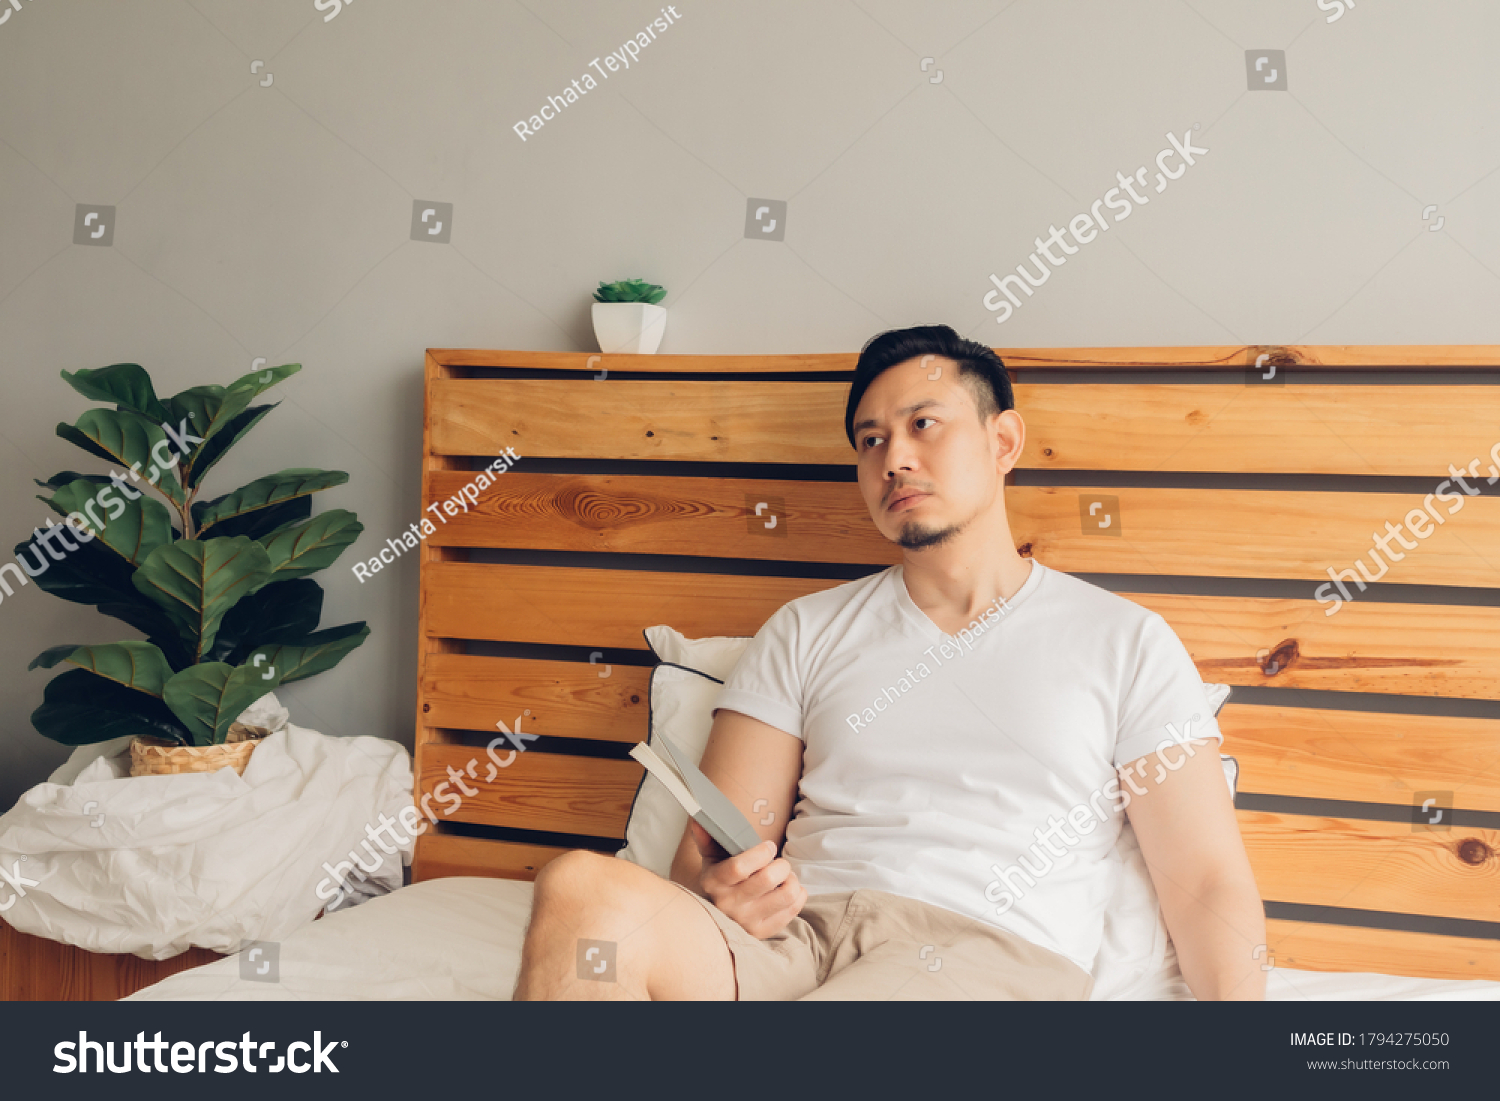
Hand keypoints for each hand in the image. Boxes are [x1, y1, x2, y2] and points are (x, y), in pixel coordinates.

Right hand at [688, 819, 806, 939]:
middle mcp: (728, 905)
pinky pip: (792, 910)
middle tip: (778, 863)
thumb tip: (698, 820)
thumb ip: (707, 838)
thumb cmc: (720, 879)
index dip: (760, 853)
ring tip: (784, 877)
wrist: (718, 913)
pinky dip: (797, 894)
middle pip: (767, 879)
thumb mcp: (711, 858)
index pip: (739, 868)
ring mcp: (746, 921)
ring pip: (785, 895)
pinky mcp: (762, 931)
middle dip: (781, 865)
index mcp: (714, 882)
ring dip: (791, 880)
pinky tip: (786, 889)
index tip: (768, 846)